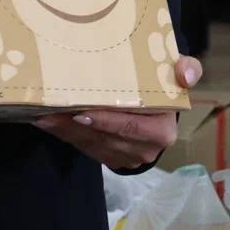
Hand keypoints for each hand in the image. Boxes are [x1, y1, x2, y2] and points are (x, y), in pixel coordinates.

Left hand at [31, 53, 202, 170]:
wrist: (160, 111)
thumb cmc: (165, 86)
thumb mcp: (176, 73)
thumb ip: (188, 68)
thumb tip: (185, 76)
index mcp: (162, 130)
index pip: (130, 126)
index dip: (105, 120)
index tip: (79, 109)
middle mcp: (146, 149)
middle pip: (105, 137)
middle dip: (74, 124)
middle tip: (48, 108)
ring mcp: (128, 158)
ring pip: (91, 145)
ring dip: (64, 130)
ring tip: (41, 113)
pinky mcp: (112, 161)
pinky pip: (86, 149)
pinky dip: (66, 135)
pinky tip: (48, 121)